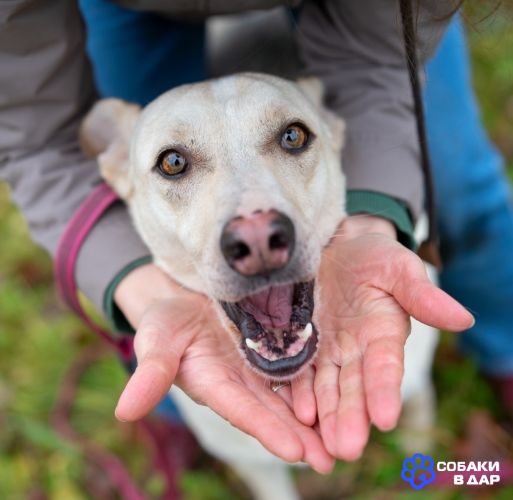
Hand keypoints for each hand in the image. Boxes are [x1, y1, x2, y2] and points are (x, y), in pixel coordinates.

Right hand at [113, 264, 333, 472]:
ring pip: (291, 392)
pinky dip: (318, 378)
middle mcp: (241, 380)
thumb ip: (151, 373)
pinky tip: (342, 388)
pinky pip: (299, 361)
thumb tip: (124, 412)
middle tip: (331, 458)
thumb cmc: (165, 318)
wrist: (183, 292)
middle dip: (300, 435)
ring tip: (345, 435)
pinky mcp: (273, 343)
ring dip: (316, 414)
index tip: (295, 450)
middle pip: (273, 410)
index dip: (267, 428)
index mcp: (214, 382)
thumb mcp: (157, 339)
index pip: (242, 410)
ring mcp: (259, 364)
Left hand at [312, 216, 473, 459]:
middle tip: (346, 449)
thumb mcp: (396, 267)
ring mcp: (328, 349)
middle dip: (351, 417)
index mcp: (382, 331)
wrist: (335, 248)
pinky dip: (298, 392)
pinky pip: (299, 371)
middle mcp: (356, 348)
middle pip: (354, 386)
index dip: (384, 390)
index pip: (385, 365)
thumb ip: (421, 294)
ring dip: (325, 416)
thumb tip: (462, 319)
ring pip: (326, 387)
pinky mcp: (303, 344)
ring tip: (322, 446)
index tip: (385, 419)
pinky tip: (296, 414)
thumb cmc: (371, 256)